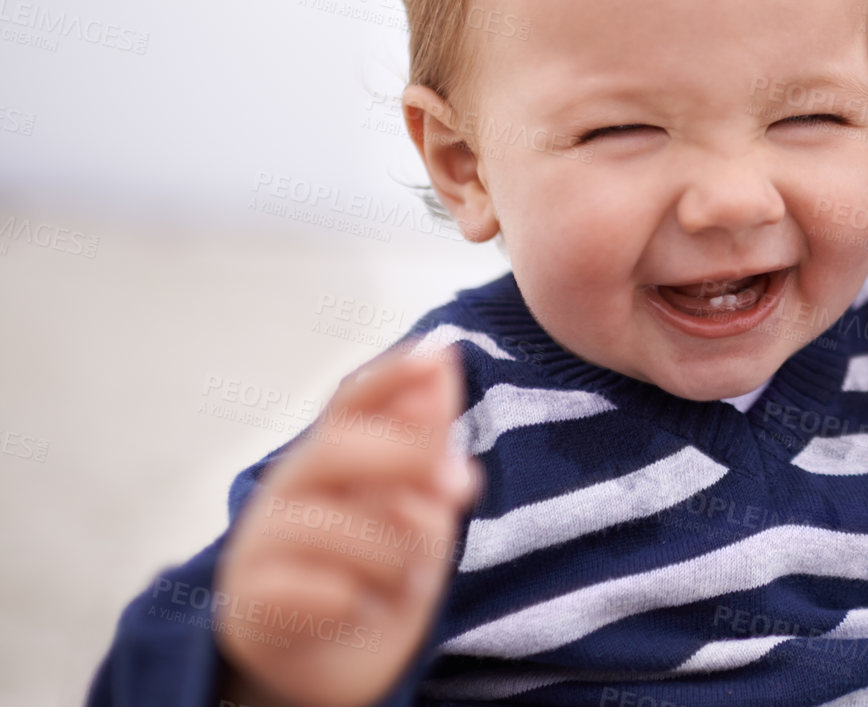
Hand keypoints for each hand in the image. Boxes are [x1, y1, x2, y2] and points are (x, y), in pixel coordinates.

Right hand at [212, 346, 478, 706]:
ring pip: (331, 526)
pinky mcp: (250, 606)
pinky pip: (310, 589)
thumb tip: (443, 364)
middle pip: (335, 448)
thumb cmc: (378, 572)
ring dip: (394, 551)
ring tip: (408, 576)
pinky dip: (350, 598)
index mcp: (329, 458)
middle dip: (407, 458)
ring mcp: (260, 546)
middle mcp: (287, 492)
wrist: (333, 668)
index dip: (392, 376)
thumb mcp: (417, 507)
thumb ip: (426, 442)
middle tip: (463, 486)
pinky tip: (359, 606)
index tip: (440, 353)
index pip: (352, 401)